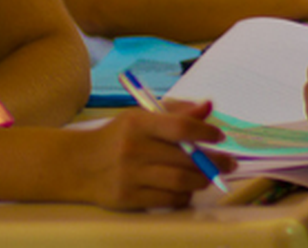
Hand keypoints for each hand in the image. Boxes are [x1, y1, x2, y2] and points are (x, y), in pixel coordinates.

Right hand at [75, 99, 235, 209]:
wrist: (78, 164)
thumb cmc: (118, 137)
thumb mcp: (140, 116)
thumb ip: (176, 111)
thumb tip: (209, 106)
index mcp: (137, 123)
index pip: (179, 127)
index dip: (205, 132)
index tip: (219, 136)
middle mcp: (133, 149)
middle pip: (185, 158)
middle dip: (214, 161)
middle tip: (229, 163)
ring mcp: (130, 176)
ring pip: (180, 181)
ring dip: (202, 180)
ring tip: (210, 176)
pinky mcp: (128, 198)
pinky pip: (168, 200)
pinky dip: (184, 195)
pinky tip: (187, 189)